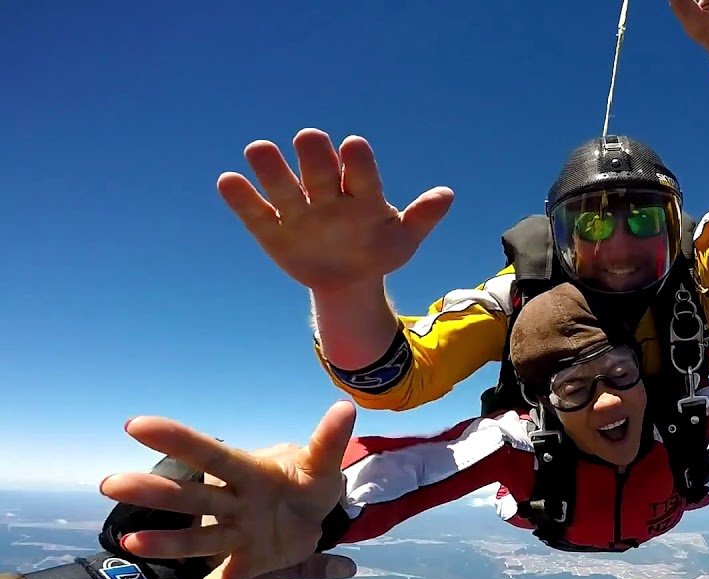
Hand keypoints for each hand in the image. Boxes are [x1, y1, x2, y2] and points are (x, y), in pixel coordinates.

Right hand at [98, 400, 358, 578]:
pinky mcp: (244, 565)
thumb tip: (346, 406)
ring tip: (133, 544)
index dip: (178, 439)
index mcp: (249, 474)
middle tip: (110, 484)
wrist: (314, 519)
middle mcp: (234, 504)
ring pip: (198, 540)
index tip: (135, 425)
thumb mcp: (320, 467)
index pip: (211, 455)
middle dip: (154, 492)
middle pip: (192, 497)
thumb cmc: (307, 486)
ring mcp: (235, 535)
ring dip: (167, 543)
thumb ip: (328, 443)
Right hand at [218, 129, 453, 292]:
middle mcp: (327, 194)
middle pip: (319, 171)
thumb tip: (447, 194)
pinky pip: (255, 213)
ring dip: (271, 168)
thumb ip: (422, 218)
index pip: (361, 173)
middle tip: (309, 138)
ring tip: (259, 150)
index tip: (354, 145)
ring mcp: (298, 210)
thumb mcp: (403, 240)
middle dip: (314, 156)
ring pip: (283, 185)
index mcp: (362, 194)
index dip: (358, 162)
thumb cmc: (378, 250)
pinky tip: (229, 181)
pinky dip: (241, 198)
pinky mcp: (271, 229)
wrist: (349, 279)